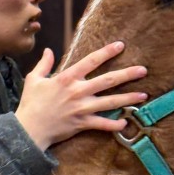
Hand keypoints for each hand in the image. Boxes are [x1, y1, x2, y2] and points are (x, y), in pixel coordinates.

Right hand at [15, 43, 146, 149]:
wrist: (29, 129)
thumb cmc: (31, 104)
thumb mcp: (33, 79)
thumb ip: (43, 64)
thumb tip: (48, 50)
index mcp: (67, 78)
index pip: (91, 61)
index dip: (106, 52)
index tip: (120, 45)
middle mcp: (78, 91)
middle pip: (108, 80)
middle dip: (127, 74)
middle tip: (143, 70)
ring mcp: (82, 108)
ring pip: (110, 102)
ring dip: (128, 98)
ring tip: (144, 95)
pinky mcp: (83, 123)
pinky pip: (102, 124)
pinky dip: (114, 124)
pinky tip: (125, 121)